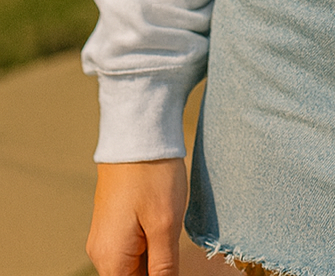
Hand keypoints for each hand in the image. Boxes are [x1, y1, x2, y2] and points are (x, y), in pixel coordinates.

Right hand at [87, 158, 187, 275]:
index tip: (171, 262)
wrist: (136, 132)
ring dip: (155, 259)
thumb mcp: (165, 225)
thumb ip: (163, 268)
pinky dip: (150, 245)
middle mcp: (102, 253)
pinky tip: (164, 224)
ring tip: (170, 230)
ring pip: (134, 265)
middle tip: (173, 243)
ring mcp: (106, 237)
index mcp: (111, 260)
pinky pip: (131, 248)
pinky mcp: (114, 223)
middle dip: (156, 270)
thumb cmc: (152, 176)